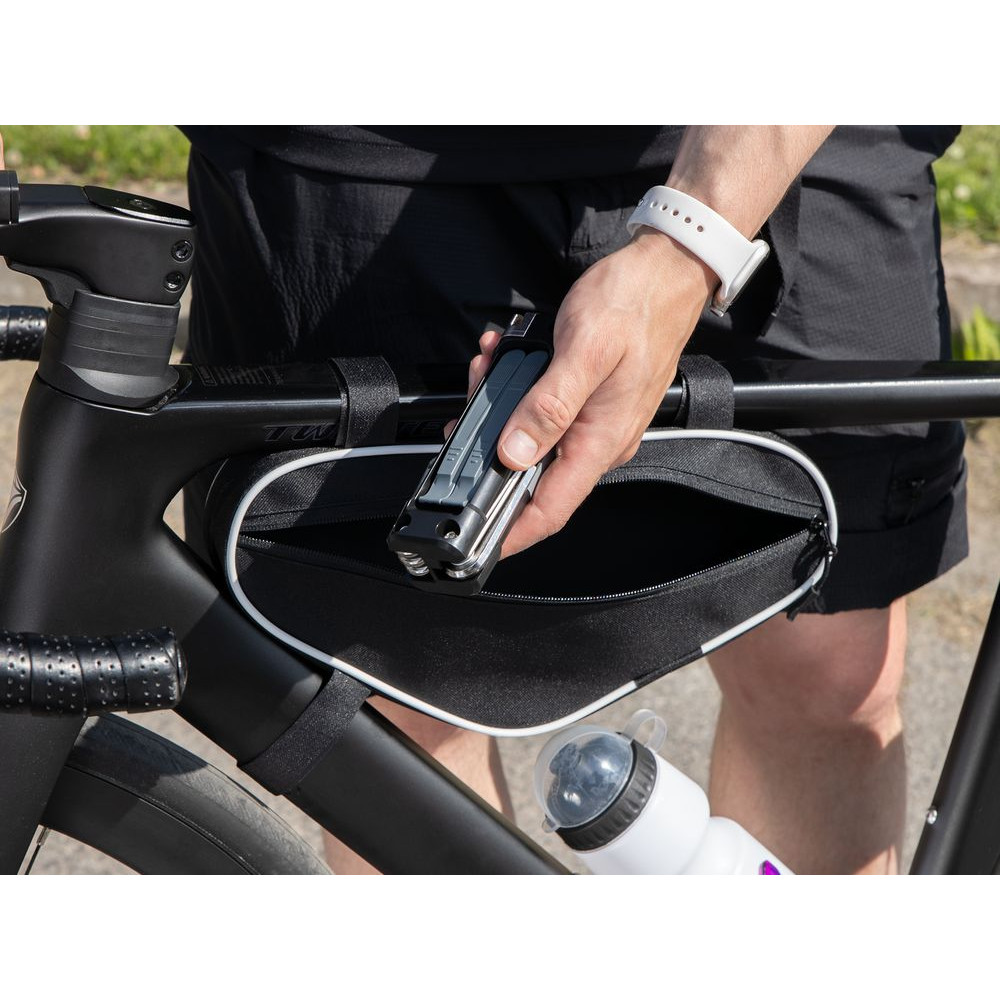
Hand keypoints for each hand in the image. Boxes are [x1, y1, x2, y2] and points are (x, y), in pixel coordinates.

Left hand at [468, 230, 715, 557]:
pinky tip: (506, 360)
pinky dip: (518, 390)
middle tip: (468, 412)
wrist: (668, 272)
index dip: (512, 532)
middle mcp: (599, 440)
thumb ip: (547, 406)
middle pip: (532, 473)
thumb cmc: (636, 303)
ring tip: (489, 369)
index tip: (479, 544)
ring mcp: (594, 422)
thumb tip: (515, 453)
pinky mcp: (587, 402)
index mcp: (601, 439)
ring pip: (532, 438)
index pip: (551, 508)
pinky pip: (543, 411)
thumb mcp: (584, 350)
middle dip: (490, 448)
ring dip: (500, 410)